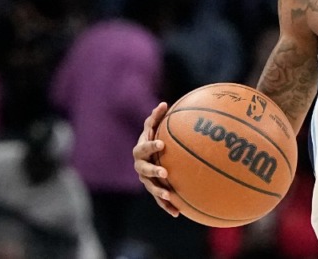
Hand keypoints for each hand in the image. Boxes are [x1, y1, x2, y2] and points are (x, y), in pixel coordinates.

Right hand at [132, 102, 179, 216]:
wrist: (148, 157)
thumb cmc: (153, 139)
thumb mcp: (153, 129)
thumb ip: (156, 118)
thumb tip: (163, 103)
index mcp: (141, 150)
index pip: (144, 146)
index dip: (151, 145)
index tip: (162, 144)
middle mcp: (140, 166)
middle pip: (144, 169)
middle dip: (153, 171)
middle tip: (164, 172)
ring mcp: (145, 179)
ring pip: (151, 187)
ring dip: (159, 192)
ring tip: (169, 195)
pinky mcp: (153, 190)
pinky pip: (159, 199)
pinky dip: (167, 206)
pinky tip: (177, 213)